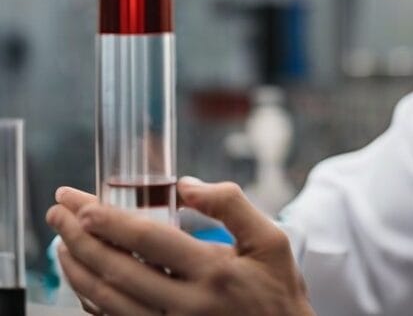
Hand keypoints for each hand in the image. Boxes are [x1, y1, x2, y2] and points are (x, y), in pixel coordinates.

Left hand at [46, 178, 314, 315]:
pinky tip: (85, 280)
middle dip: (79, 239)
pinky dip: (93, 302)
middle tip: (57, 214)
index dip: (108, 220)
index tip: (81, 203)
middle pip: (117, 272)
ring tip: (61, 244)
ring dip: (77, 271)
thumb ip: (231, 205)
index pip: (148, 240)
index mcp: (214, 272)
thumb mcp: (271, 239)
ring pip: (107, 303)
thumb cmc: (278, 291)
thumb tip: (185, 185)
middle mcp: (187, 305)